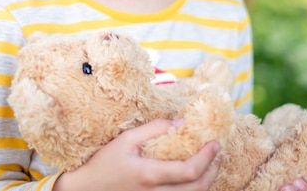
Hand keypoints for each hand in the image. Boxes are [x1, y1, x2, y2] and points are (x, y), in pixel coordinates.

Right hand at [54, 119, 221, 190]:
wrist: (88, 190)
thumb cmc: (104, 163)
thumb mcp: (126, 140)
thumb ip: (154, 129)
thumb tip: (181, 123)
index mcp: (149, 175)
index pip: (189, 171)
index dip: (207, 158)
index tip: (215, 143)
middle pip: (198, 189)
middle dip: (213, 170)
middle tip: (218, 153)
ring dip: (208, 181)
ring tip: (212, 164)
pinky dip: (194, 190)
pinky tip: (196, 178)